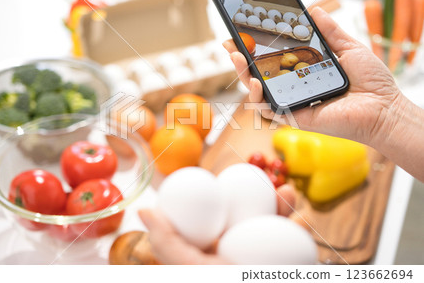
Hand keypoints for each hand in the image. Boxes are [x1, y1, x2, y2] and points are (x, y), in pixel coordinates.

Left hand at [138, 184, 295, 264]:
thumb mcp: (190, 268)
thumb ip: (167, 242)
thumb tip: (144, 210)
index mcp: (208, 254)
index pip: (213, 217)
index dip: (221, 195)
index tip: (229, 177)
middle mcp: (234, 253)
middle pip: (245, 216)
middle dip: (257, 195)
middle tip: (263, 179)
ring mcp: (259, 258)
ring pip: (271, 225)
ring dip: (282, 206)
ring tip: (286, 192)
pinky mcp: (284, 262)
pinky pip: (291, 241)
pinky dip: (298, 227)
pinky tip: (301, 217)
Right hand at [223, 7, 402, 145]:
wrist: (383, 108)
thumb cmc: (370, 83)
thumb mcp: (348, 48)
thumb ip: (330, 31)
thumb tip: (315, 11)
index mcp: (304, 72)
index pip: (274, 60)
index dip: (256, 50)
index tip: (243, 36)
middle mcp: (295, 88)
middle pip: (260, 75)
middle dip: (241, 61)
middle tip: (230, 46)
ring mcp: (293, 103)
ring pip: (258, 93)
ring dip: (244, 76)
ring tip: (238, 58)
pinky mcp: (295, 118)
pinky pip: (270, 109)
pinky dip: (259, 97)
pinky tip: (257, 82)